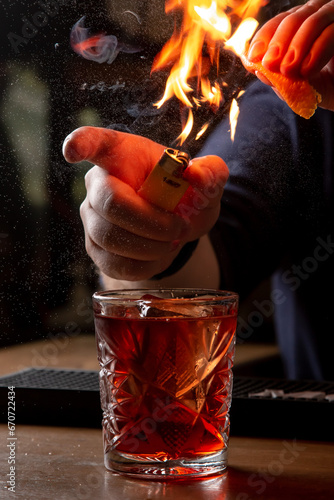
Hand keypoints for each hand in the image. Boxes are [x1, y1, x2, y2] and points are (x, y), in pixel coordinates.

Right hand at [62, 126, 228, 280]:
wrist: (179, 227)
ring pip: (109, 238)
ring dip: (151, 246)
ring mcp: (91, 217)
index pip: (95, 143)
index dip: (81, 144)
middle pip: (110, 204)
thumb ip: (211, 172)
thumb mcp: (206, 181)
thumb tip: (195, 174)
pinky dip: (145, 265)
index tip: (73, 150)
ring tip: (172, 241)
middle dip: (151, 222)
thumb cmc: (187, 195)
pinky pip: (113, 264)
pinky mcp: (95, 248)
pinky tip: (159, 254)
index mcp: (123, 155)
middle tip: (180, 228)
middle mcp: (98, 183)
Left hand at [247, 0, 333, 110]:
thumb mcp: (297, 85)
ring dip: (296, 47)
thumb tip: (254, 67)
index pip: (278, 23)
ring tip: (287, 70)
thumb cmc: (326, 87)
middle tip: (270, 65)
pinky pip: (331, 32)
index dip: (264, 38)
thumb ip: (277, 77)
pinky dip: (317, 51)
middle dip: (278, 44)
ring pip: (312, 22)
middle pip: (292, 19)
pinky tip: (306, 70)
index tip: (253, 57)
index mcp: (302, 26)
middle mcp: (318, 15)